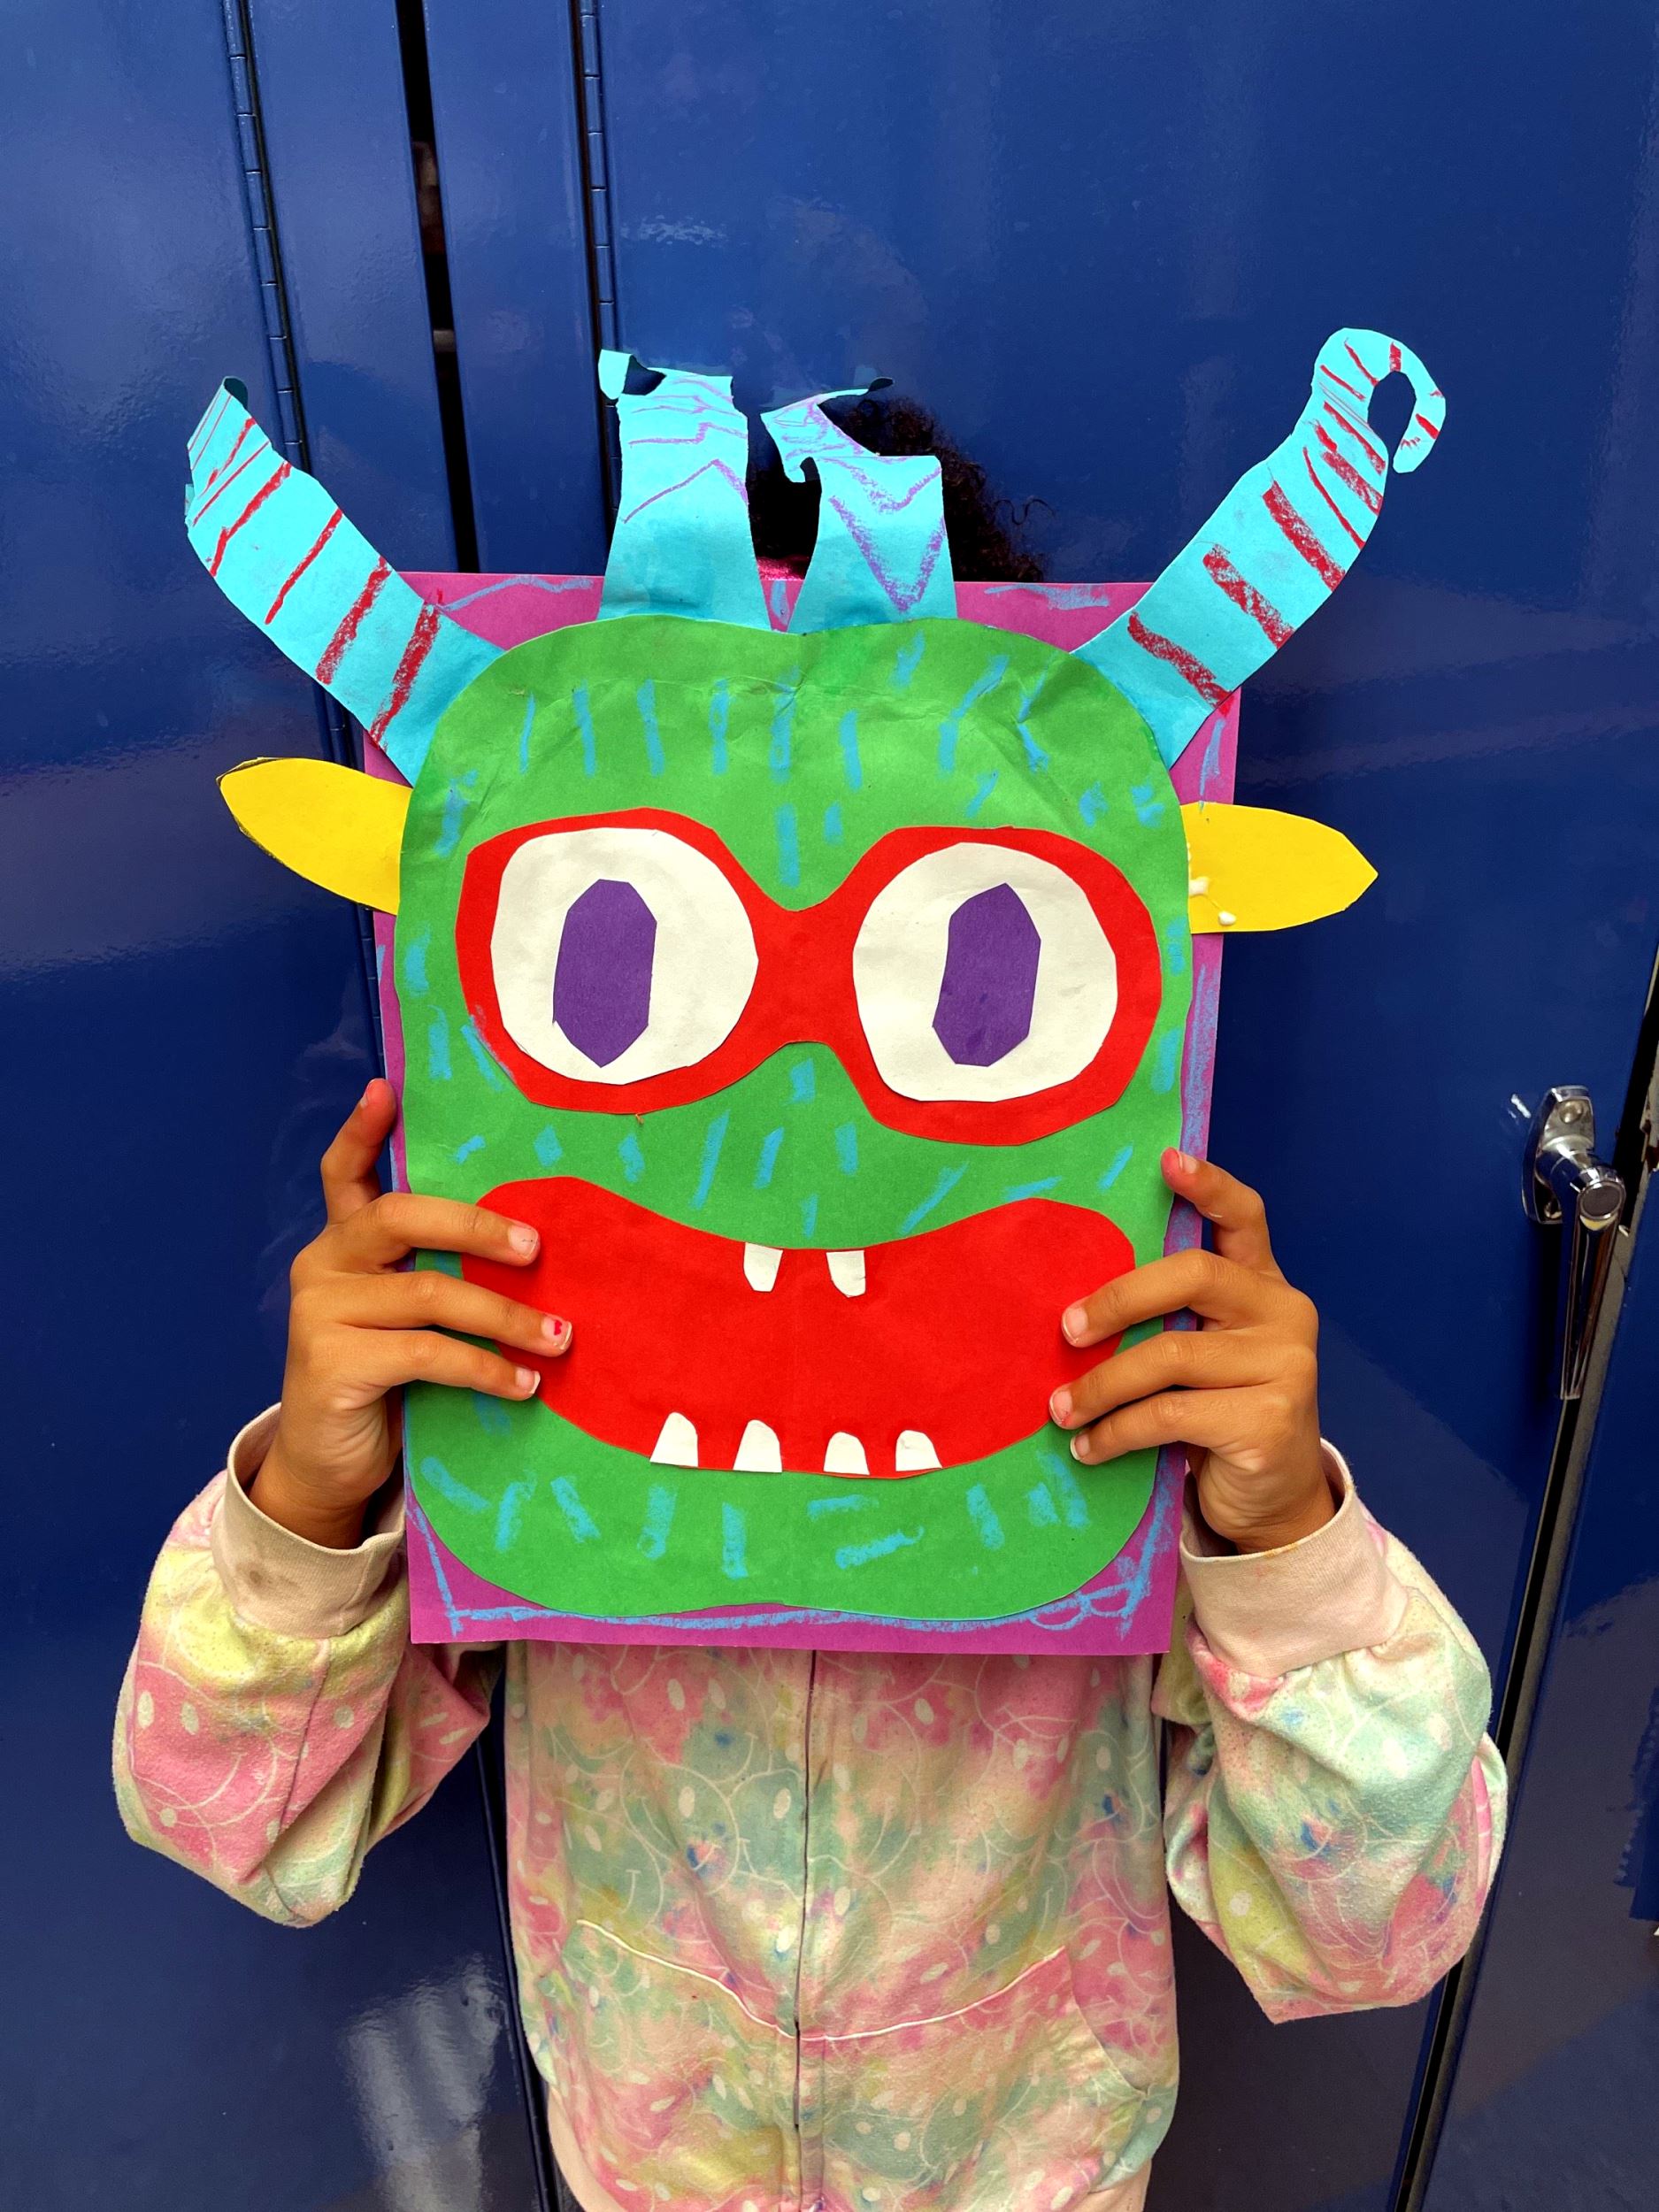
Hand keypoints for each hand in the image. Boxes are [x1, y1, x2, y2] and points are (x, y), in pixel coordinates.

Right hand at [251, 1079, 569, 1548]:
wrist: (332, 1465)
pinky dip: (485, 1368)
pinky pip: (427, 1353)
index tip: (385, 1088)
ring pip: (427, 1292)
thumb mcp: (407, 1317)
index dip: (361, 1131)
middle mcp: (321, 1265)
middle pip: (399, 1218)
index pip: (343, 1174)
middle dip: (477, 1227)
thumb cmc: (387, 1379)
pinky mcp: (331, 1364)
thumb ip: (435, 1273)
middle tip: (537, 1248)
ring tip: (558, 1336)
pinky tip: (523, 1383)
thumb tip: (533, 1249)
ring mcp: (319, 1313)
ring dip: (504, 1316)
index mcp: (341, 1243)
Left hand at [1048, 1150, 1332, 1552]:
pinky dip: (1116, 1431)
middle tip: (1065, 1330)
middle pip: (1192, 1276)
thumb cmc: (1221, 1413)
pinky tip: (1089, 1446)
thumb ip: (1174, 1318)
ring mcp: (1285, 1366)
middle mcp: (1284, 1314)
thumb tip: (1073, 1306)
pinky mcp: (1268, 1421)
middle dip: (1117, 1300)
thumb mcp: (1206, 1354)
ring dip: (1100, 1386)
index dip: (1208, 1186)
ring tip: (1060, 1409)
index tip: (1165, 1160)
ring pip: (1169, 1357)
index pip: (1246, 1218)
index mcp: (1265, 1285)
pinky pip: (1168, 1414)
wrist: (1272, 1500)